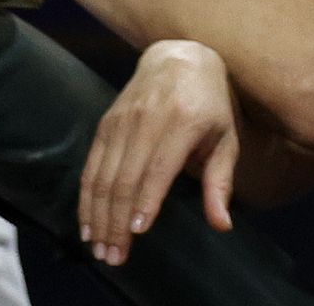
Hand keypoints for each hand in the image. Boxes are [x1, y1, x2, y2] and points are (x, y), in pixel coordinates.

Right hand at [80, 40, 239, 265]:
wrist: (180, 58)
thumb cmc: (211, 105)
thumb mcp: (226, 139)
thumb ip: (221, 183)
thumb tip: (223, 224)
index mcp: (183, 122)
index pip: (158, 168)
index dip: (145, 201)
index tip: (137, 231)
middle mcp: (148, 121)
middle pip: (126, 179)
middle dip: (116, 221)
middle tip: (114, 255)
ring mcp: (122, 122)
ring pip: (103, 177)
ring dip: (98, 216)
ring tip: (99, 247)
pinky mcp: (105, 125)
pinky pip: (91, 167)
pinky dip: (87, 198)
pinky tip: (87, 222)